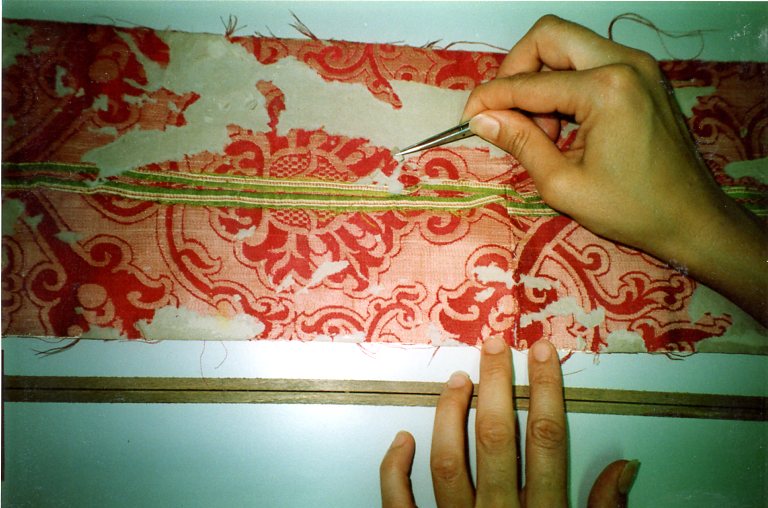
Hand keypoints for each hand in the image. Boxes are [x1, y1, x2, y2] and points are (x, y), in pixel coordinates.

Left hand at [379, 337, 638, 506]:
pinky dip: (394, 470)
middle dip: (496, 384)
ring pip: (446, 460)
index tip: (542, 350)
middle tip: (495, 343)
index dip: (546, 388)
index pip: (548, 440)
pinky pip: (398, 503)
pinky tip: (401, 437)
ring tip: (458, 378)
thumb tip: (626, 465)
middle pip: (495, 437)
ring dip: (449, 414)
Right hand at [461, 15, 767, 323]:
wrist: (692, 218)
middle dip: (516, 70)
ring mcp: (639, 65)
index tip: (468, 118)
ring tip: (543, 131)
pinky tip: (565, 125)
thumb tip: (481, 119)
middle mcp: (625, 63)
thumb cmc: (631, 210)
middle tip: (507, 112)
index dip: (491, 98)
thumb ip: (520, 143)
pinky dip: (565, 83)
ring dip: (542, 78)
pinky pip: (589, 60)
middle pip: (548, 36)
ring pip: (568, 43)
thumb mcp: (563, 185)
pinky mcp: (643, 75)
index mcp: (606, 90)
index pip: (529, 82)